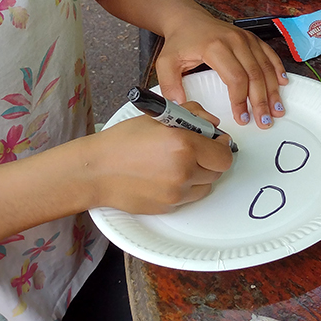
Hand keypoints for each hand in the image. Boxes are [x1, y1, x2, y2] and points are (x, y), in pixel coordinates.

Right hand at [88, 106, 235, 212]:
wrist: (96, 171)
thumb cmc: (122, 141)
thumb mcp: (158, 117)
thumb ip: (192, 114)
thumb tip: (212, 123)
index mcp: (184, 145)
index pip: (224, 154)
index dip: (222, 146)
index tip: (216, 140)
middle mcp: (184, 171)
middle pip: (218, 171)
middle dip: (212, 159)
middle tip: (198, 149)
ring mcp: (176, 193)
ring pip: (206, 186)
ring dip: (201, 174)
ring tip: (181, 162)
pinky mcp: (168, 207)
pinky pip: (189, 198)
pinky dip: (187, 187)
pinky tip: (169, 175)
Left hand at [155, 9, 287, 127]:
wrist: (188, 19)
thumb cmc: (180, 41)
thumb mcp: (166, 62)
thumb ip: (170, 85)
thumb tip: (180, 106)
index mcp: (215, 47)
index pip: (235, 78)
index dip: (241, 100)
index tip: (242, 118)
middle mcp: (235, 41)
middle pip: (255, 75)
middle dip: (261, 101)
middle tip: (265, 121)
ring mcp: (245, 38)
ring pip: (265, 67)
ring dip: (273, 90)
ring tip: (277, 109)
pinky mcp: (251, 38)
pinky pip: (269, 54)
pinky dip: (278, 69)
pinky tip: (283, 83)